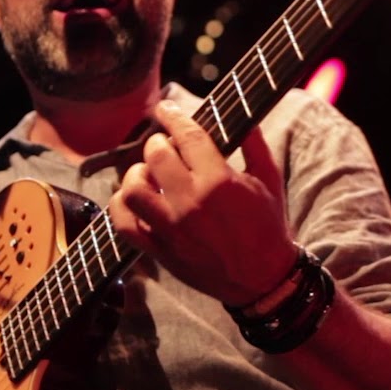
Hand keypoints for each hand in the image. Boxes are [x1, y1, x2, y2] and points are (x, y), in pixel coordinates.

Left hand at [109, 100, 296, 305]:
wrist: (263, 280)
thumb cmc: (268, 228)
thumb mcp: (269, 181)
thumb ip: (254, 145)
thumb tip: (243, 115)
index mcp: (219, 181)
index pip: (186, 134)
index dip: (172, 115)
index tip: (166, 108)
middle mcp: (190, 202)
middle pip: (156, 154)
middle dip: (159, 143)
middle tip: (166, 146)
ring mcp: (172, 228)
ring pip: (133, 187)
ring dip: (137, 173)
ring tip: (149, 174)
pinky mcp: (161, 250)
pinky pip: (124, 224)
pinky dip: (121, 207)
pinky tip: (134, 199)